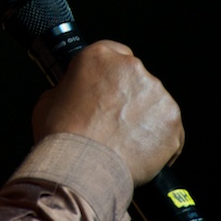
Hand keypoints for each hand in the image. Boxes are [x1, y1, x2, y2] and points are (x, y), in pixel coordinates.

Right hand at [31, 40, 183, 185]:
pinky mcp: (172, 121)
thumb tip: (74, 98)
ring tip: (124, 144)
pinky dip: (158, 143)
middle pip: (135, 80)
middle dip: (127, 99)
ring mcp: (156, 94)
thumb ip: (68, 90)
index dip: (110, 75)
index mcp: (99, 56)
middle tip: (110, 123)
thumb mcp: (49, 101)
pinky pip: (169, 131)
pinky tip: (140, 155)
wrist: (83, 167)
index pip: (114, 53)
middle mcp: (132, 68)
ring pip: (153, 105)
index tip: (108, 89)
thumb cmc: (62, 136)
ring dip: (144, 120)